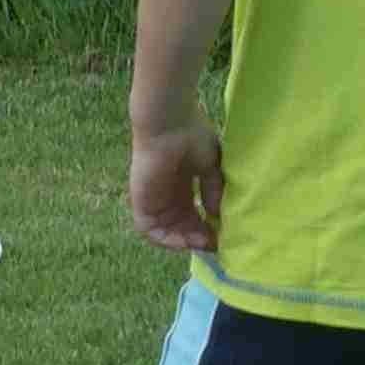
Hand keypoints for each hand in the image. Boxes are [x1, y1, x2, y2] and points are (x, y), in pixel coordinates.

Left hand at [128, 118, 222, 254]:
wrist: (169, 122)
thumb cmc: (191, 135)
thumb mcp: (210, 166)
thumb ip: (213, 190)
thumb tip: (216, 216)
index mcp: (182, 183)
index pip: (193, 214)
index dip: (207, 228)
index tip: (223, 234)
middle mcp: (167, 193)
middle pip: (181, 226)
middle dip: (197, 238)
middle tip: (214, 242)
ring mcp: (153, 197)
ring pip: (165, 231)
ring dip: (183, 241)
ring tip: (200, 242)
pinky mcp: (141, 200)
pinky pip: (148, 229)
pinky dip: (165, 240)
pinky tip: (183, 241)